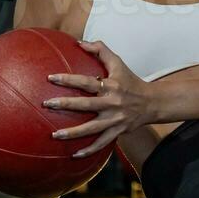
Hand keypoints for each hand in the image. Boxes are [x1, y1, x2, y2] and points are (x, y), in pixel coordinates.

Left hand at [44, 39, 155, 158]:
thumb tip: (79, 42)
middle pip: (86, 105)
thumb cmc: (131, 81)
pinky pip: (102, 143)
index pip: (86, 82)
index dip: (68, 80)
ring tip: (55, 135)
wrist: (153, 103)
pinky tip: (75, 155)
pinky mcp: (118, 131)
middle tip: (46, 104)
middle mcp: (112, 103)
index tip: (51, 78)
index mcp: (111, 86)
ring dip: (73, 133)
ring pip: (92, 128)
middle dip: (65, 105)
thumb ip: (100, 50)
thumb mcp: (119, 63)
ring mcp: (115, 119)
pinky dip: (90, 150)